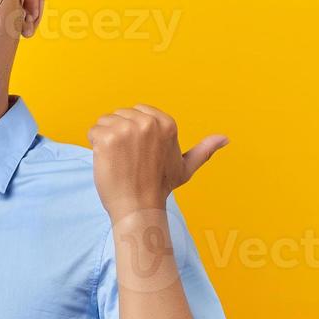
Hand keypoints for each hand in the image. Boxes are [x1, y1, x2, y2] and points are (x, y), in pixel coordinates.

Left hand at [87, 104, 227, 218]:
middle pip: (119, 115)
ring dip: (105, 140)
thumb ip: (204, 150)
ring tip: (119, 161)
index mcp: (166, 123)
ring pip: (105, 122)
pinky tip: (108, 162)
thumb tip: (225, 139)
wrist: (138, 208)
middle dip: (119, 135)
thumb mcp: (185, 167)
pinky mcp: (108, 138)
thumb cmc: (159, 188)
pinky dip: (95, 146)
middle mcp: (148, 122)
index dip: (133, 131)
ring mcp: (127, 129)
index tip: (140, 153)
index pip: (137, 111)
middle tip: (129, 160)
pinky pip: (93, 132)